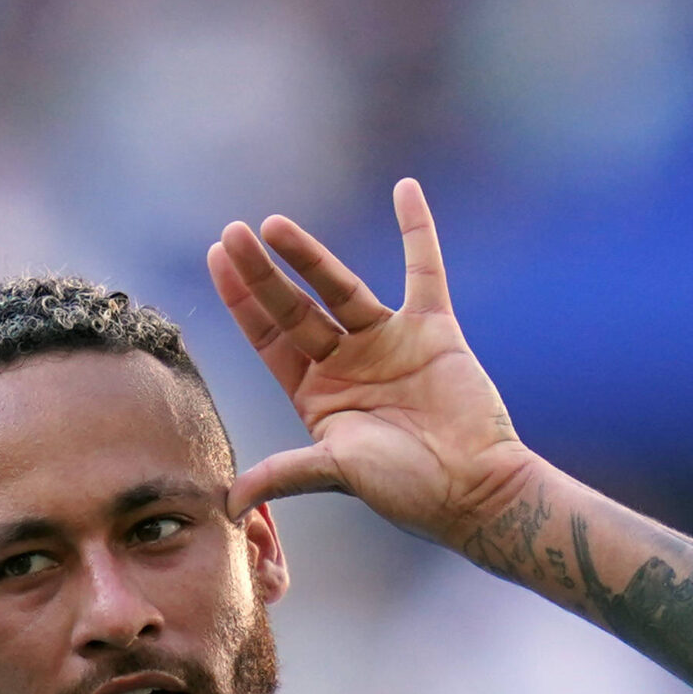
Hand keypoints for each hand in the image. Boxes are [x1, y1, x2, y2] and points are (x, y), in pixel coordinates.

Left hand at [208, 178, 536, 549]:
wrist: (475, 490)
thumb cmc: (407, 489)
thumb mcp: (335, 472)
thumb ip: (284, 472)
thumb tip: (227, 503)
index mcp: (317, 394)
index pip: (269, 337)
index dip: (242, 301)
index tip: (217, 260)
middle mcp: (346, 362)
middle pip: (294, 307)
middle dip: (261, 273)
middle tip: (232, 233)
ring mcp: (388, 342)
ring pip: (341, 286)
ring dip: (308, 255)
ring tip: (273, 224)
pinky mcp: (433, 330)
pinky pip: (425, 270)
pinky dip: (418, 230)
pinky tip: (405, 189)